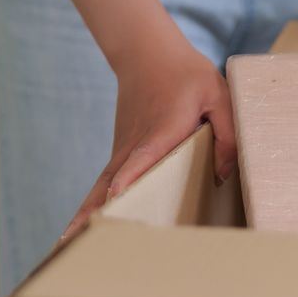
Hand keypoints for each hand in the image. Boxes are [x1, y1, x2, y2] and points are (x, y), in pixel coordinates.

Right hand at [63, 38, 235, 236]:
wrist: (147, 52)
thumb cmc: (187, 75)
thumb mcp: (220, 96)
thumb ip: (229, 134)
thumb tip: (222, 176)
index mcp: (162, 129)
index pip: (143, 156)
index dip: (130, 176)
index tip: (116, 195)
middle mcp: (135, 143)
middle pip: (111, 181)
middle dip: (95, 210)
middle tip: (77, 239)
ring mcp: (123, 148)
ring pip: (102, 185)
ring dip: (85, 212)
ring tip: (68, 244)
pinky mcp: (121, 151)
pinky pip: (106, 181)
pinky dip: (92, 203)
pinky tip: (83, 225)